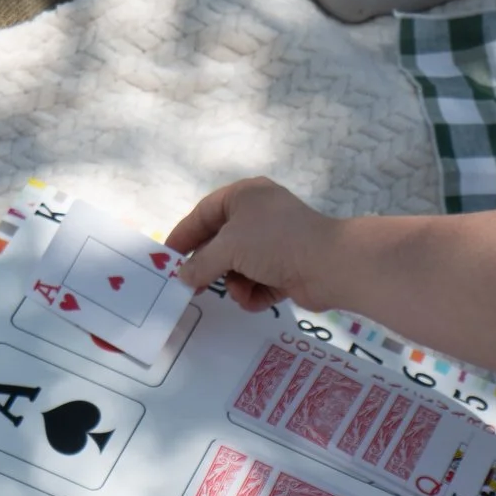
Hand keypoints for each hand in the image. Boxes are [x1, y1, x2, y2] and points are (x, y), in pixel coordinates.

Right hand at [171, 178, 341, 312]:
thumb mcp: (229, 247)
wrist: (329, 264)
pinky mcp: (286, 268)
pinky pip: (258, 282)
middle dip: (210, 267)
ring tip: (240, 290)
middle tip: (191, 288)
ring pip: (238, 267)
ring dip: (235, 283)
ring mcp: (274, 243)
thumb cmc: (274, 242)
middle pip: (221, 244)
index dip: (184, 235)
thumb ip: (200, 263)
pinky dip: (254, 293)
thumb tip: (182, 277)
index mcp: (244, 196)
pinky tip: (256, 299)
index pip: (204, 213)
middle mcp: (259, 216)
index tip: (166, 258)